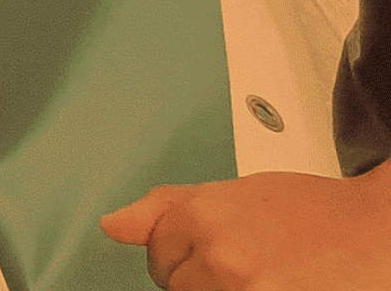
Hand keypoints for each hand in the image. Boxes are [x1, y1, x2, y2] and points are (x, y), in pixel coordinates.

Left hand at [103, 164, 390, 288]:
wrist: (375, 231)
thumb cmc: (312, 212)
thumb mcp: (231, 194)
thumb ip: (165, 209)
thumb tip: (112, 226)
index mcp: (203, 217)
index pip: (157, 255)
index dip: (185, 253)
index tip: (213, 249)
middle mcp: (221, 257)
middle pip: (177, 285)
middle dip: (202, 276)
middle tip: (248, 263)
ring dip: (222, 290)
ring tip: (264, 276)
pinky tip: (275, 283)